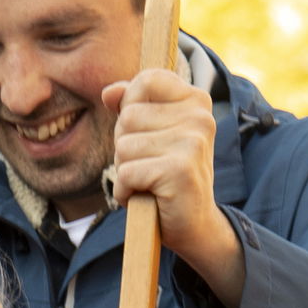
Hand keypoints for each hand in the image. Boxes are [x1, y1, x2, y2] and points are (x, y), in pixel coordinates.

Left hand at [102, 65, 243, 303]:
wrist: (195, 227)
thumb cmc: (169, 176)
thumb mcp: (153, 134)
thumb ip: (132, 106)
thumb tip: (108, 93)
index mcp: (196, 100)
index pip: (146, 81)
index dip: (131, 107)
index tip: (148, 133)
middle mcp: (199, 117)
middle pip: (128, 116)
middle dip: (126, 146)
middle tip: (150, 166)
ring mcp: (192, 142)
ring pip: (123, 146)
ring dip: (126, 171)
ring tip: (149, 183)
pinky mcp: (179, 170)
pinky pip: (125, 173)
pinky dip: (126, 192)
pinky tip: (146, 198)